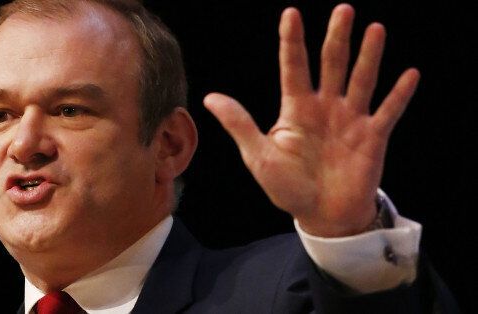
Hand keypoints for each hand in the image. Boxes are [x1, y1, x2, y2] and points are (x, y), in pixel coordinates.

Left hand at [204, 4, 419, 236]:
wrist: (321, 216)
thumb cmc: (288, 187)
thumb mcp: (258, 156)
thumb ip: (239, 125)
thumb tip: (210, 98)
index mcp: (296, 109)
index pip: (294, 67)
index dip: (292, 41)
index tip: (291, 14)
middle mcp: (325, 107)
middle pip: (332, 64)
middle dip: (337, 37)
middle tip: (343, 9)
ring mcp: (351, 120)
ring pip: (361, 80)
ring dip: (369, 56)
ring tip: (375, 29)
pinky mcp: (373, 137)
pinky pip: (388, 111)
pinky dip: (399, 95)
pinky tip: (410, 74)